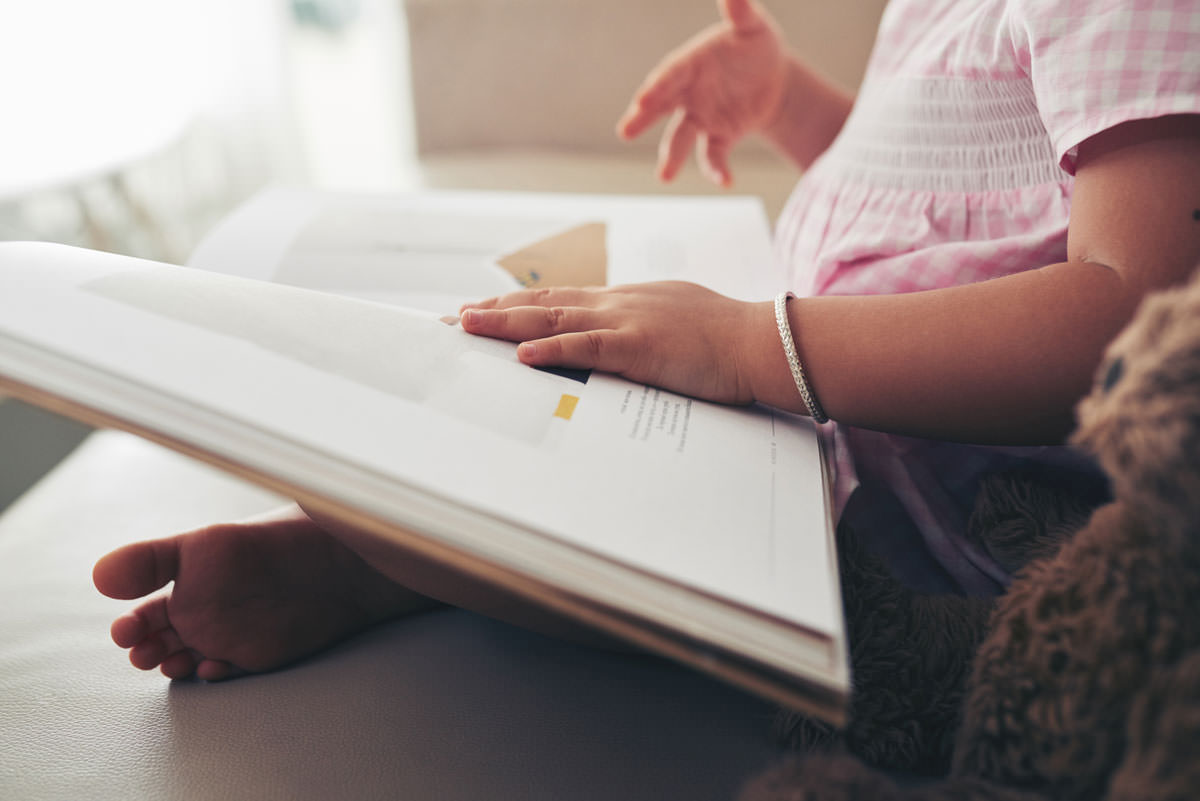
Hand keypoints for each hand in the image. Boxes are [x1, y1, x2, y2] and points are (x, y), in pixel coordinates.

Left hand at [460, 282, 772, 404]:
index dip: (516, 305)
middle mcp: (616, 303)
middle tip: (454, 319)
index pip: (558, 299)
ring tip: (467, 326)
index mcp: (624, 299)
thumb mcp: (673, 319)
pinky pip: (586, 347)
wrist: (759, 339)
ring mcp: (625, 322)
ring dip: (506, 324)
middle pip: (542, 304)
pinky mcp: (639, 347)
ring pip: (553, 319)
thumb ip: (640, 325)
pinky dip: (551, 349)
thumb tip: (620, 339)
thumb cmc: (723, 334)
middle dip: (494, 313)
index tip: (482, 310)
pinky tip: (522, 353)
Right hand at [616, 0, 788, 185]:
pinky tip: (727, 182)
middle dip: (643, 119)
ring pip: (680, 138)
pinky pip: (714, 155)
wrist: (775, 78)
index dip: (657, 87)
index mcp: (690, 64)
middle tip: (625, 131)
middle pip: (661, 107)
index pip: (669, 75)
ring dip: (672, 157)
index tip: (643, 100)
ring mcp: (700, 117)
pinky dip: (717, 170)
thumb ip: (740, 11)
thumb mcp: (753, 27)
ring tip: (664, 176)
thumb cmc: (757, 46)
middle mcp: (687, 93)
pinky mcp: (718, 137)